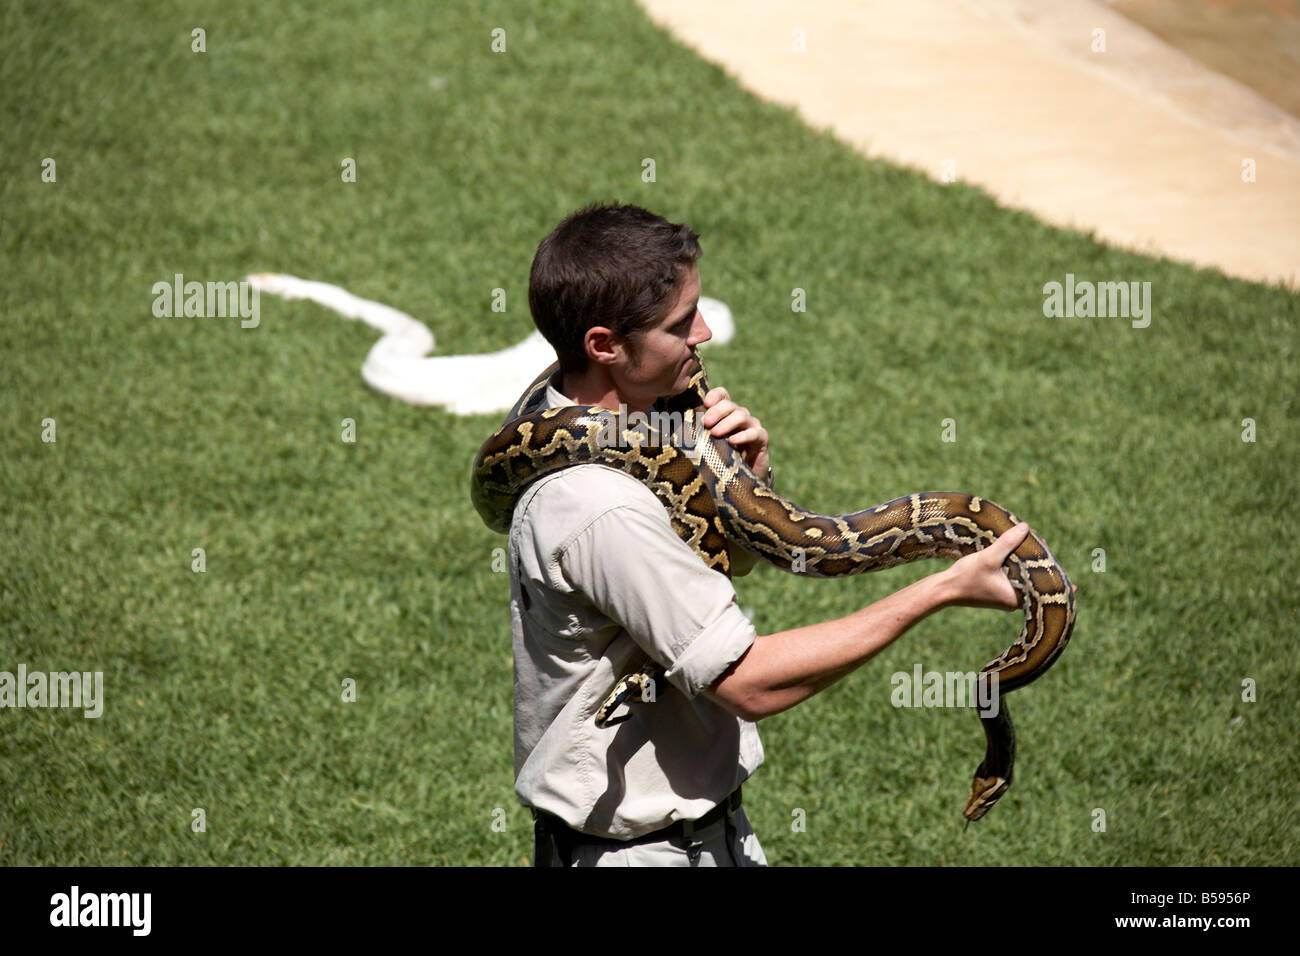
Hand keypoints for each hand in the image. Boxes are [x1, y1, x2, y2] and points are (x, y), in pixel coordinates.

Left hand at [699, 386, 769, 477]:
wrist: (742, 478)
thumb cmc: (720, 459)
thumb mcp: (707, 444)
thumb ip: (698, 433)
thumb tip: (674, 426)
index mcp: (726, 413)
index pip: (722, 395)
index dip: (715, 396)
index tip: (705, 403)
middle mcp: (740, 415)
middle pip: (729, 405)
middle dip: (716, 412)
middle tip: (705, 423)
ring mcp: (752, 425)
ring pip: (741, 416)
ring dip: (726, 423)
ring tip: (715, 433)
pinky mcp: (762, 438)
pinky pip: (754, 433)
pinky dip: (743, 436)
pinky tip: (732, 441)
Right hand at [941, 522, 1076, 610]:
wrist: (943, 591)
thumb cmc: (966, 578)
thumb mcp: (988, 558)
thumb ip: (1007, 543)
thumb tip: (1026, 527)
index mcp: (1015, 597)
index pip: (1043, 593)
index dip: (1057, 589)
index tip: (1072, 587)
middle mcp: (1011, 600)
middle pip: (1035, 586)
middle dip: (1043, 573)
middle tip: (1051, 558)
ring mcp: (1002, 596)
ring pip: (1023, 583)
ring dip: (1029, 570)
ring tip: (1038, 554)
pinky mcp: (994, 592)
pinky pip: (1013, 581)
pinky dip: (1017, 571)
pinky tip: (1017, 559)